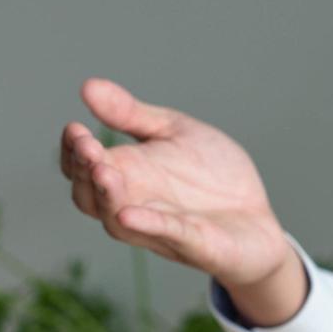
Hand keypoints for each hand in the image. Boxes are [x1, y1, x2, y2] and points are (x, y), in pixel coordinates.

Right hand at [60, 78, 307, 325]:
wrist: (259, 218)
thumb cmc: (213, 177)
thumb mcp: (174, 132)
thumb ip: (132, 115)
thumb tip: (87, 87)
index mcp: (128, 175)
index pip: (83, 169)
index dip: (73, 152)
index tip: (74, 127)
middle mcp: (136, 205)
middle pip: (90, 197)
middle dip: (85, 171)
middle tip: (86, 145)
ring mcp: (162, 229)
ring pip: (118, 222)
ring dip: (107, 196)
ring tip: (102, 170)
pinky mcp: (195, 245)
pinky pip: (168, 235)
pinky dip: (148, 225)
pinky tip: (130, 213)